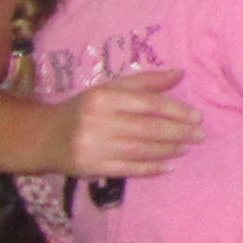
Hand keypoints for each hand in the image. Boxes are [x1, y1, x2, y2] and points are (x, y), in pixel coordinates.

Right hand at [49, 69, 200, 179]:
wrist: (43, 136)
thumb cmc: (84, 109)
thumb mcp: (109, 89)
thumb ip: (145, 81)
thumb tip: (180, 73)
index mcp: (103, 97)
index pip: (148, 103)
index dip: (176, 110)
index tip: (197, 116)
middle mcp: (97, 121)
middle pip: (147, 128)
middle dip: (178, 132)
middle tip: (199, 134)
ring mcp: (93, 146)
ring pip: (140, 149)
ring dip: (168, 150)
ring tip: (186, 147)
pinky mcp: (91, 168)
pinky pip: (128, 169)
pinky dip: (150, 169)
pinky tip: (168, 166)